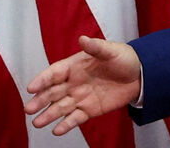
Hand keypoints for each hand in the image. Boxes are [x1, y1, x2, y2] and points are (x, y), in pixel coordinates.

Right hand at [23, 35, 141, 135]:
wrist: (140, 75)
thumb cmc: (123, 58)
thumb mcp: (110, 50)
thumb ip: (96, 47)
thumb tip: (83, 39)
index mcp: (74, 66)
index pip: (54, 73)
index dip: (42, 80)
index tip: (31, 88)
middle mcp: (73, 83)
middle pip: (52, 93)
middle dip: (40, 101)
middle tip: (29, 109)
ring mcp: (80, 97)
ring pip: (60, 107)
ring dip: (49, 115)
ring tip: (37, 123)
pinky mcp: (90, 110)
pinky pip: (75, 118)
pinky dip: (66, 124)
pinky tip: (57, 131)